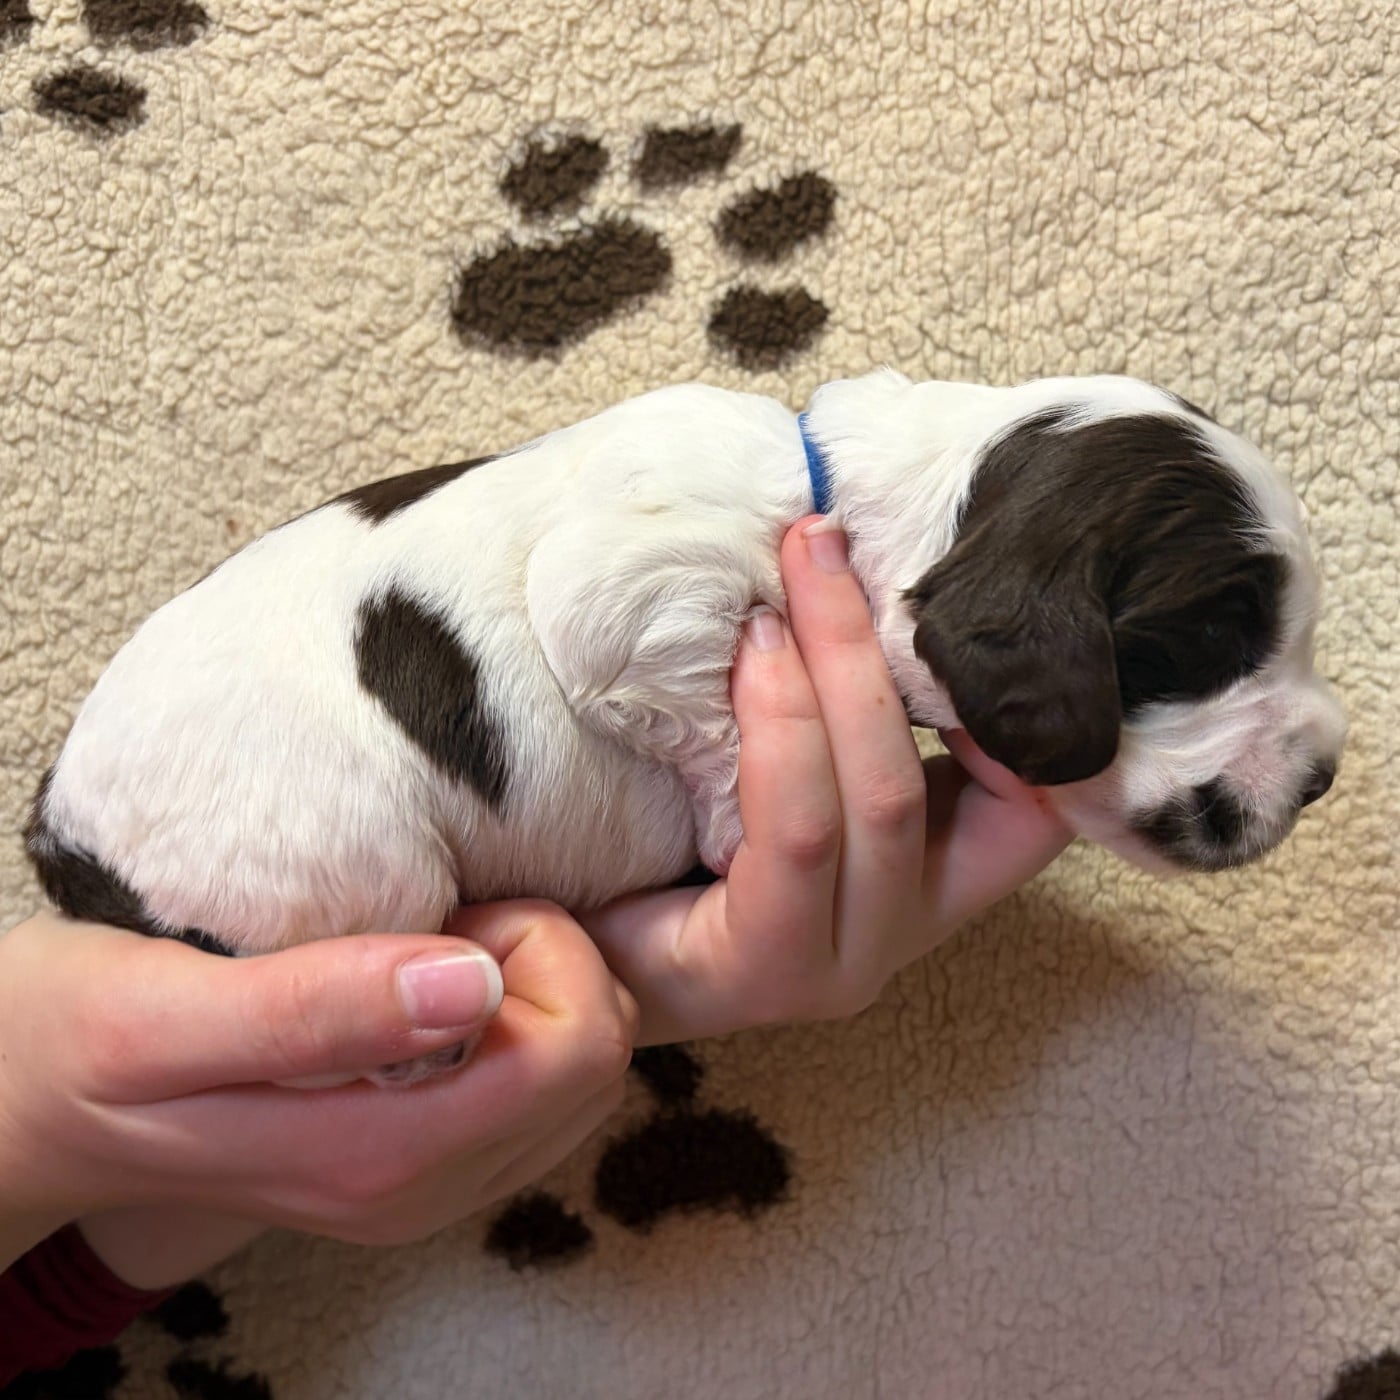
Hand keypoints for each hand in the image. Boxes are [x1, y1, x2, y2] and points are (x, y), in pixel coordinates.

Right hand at [0, 902, 636, 1280]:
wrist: (25, 1106)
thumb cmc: (74, 1038)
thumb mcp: (167, 1014)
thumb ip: (320, 1009)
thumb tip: (476, 986)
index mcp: (381, 1155)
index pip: (578, 1052)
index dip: (540, 952)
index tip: (453, 910)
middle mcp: (419, 1188)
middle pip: (594, 1063)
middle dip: (548, 966)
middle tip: (442, 920)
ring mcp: (421, 1185)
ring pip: (576, 1077)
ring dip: (530, 990)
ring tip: (424, 948)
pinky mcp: (413, 1163)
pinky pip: (532, 1087)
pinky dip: (512, 1019)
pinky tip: (425, 983)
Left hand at [585, 518, 1071, 1044]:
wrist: (563, 961)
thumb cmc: (669, 845)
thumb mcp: (781, 765)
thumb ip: (839, 710)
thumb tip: (844, 558)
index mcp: (927, 879)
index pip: (1041, 803)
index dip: (1030, 703)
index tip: (958, 589)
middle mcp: (903, 928)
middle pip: (967, 780)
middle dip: (886, 644)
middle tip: (824, 537)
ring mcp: (842, 960)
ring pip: (881, 800)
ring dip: (835, 671)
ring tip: (780, 587)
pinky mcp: (769, 970)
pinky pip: (798, 838)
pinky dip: (784, 733)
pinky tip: (749, 659)